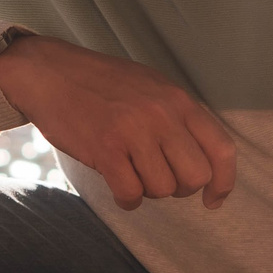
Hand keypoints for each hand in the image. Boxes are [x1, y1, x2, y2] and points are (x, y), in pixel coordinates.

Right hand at [0, 34, 235, 209]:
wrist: (49, 72)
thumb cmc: (99, 84)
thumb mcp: (151, 87)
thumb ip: (178, 118)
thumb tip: (203, 160)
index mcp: (178, 100)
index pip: (221, 150)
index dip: (223, 183)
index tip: (212, 199)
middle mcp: (162, 114)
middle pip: (195, 177)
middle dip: (179, 188)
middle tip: (158, 179)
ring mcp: (134, 131)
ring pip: (162, 189)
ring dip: (147, 190)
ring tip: (130, 172)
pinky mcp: (106, 149)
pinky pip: (130, 194)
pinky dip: (126, 200)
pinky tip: (117, 187)